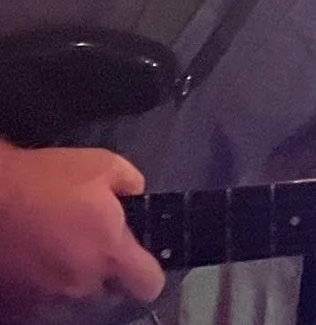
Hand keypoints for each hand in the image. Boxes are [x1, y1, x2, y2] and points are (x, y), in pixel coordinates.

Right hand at [0, 143, 163, 310]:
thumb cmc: (43, 179)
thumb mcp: (103, 164)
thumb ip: (132, 185)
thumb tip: (136, 198)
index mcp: (109, 254)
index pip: (148, 285)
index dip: (146, 272)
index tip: (134, 258)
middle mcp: (80, 284)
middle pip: (107, 291)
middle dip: (101, 270)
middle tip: (85, 243)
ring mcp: (44, 299)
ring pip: (71, 297)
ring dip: (67, 279)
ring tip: (51, 248)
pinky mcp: (15, 304)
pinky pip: (37, 301)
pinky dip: (37, 285)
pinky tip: (29, 259)